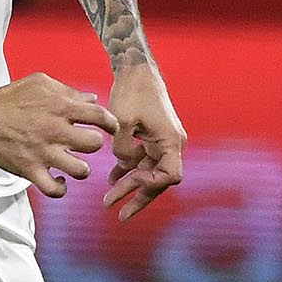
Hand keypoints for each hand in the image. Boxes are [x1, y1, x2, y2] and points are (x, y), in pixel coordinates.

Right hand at [0, 72, 114, 196]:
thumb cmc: (10, 97)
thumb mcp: (41, 83)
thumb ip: (69, 91)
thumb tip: (92, 98)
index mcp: (60, 107)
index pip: (100, 116)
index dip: (111, 123)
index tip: (110, 127)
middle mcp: (55, 131)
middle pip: (94, 144)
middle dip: (94, 144)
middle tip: (86, 143)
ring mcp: (43, 153)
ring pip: (81, 170)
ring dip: (82, 168)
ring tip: (75, 164)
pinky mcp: (30, 170)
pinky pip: (54, 190)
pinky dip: (61, 188)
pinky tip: (61, 181)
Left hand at [101, 61, 184, 219]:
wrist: (136, 69)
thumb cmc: (131, 91)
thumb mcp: (121, 121)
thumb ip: (121, 149)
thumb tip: (123, 166)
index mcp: (171, 141)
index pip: (169, 177)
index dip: (148, 188)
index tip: (126, 188)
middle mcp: (172, 144)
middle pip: (159, 180)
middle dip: (138, 197)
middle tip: (117, 212)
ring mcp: (163, 141)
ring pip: (150, 172)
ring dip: (131, 185)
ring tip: (109, 199)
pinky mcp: (154, 137)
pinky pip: (144, 161)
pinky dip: (130, 170)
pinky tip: (112, 179)